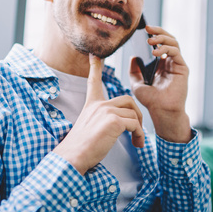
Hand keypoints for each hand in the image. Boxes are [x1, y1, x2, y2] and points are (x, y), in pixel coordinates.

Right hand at [53, 54, 144, 174]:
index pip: (94, 82)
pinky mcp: (113, 121)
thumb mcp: (90, 126)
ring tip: (136, 142)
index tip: (95, 55)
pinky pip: (134, 124)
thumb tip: (119, 123)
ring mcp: (106, 111)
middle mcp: (99, 104)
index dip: (95, 67)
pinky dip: (138, 135)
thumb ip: (102, 119)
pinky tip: (135, 143)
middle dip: (137, 114)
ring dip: (139, 129)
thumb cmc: (82, 147)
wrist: (74, 156)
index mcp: (92, 104)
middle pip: (128, 100)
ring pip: (133, 114)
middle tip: (137, 131)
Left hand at [129, 25, 191, 142]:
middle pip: (168, 39)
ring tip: (151, 40)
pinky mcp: (182, 68)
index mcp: (161, 64)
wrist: (161, 111)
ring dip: (162, 38)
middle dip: (158, 31)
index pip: (159, 43)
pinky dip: (166, 48)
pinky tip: (156, 51)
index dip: (153, 34)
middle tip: (147, 29)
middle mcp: (170, 62)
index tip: (143, 29)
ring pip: (173, 43)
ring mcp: (177, 64)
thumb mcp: (137, 83)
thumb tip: (133, 57)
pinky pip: (176, 52)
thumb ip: (134, 70)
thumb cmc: (151, 101)